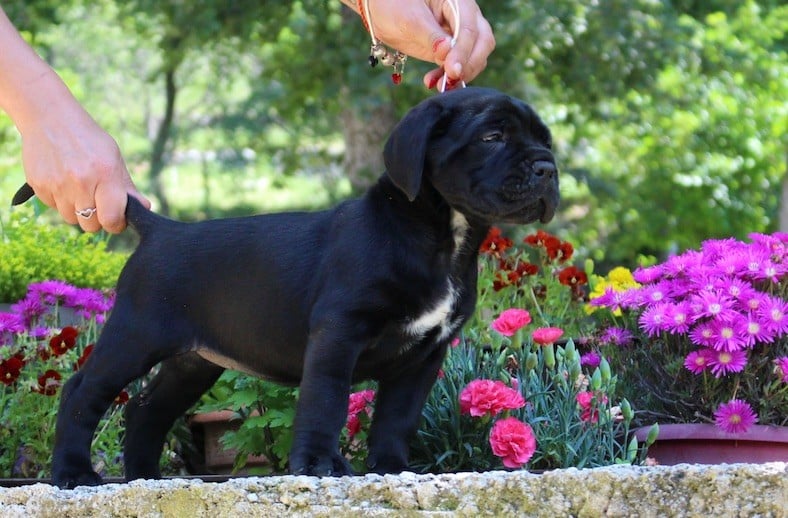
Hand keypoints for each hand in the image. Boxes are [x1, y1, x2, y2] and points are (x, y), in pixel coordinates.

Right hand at [19, 99, 149, 232]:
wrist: (50, 118)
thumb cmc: (89, 140)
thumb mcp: (114, 158)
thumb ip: (127, 187)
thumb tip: (144, 207)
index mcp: (105, 174)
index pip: (110, 219)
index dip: (115, 224)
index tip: (116, 219)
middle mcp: (81, 182)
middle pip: (91, 225)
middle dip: (97, 219)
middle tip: (98, 203)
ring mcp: (57, 185)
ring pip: (71, 219)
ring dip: (77, 210)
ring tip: (79, 189)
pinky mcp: (39, 186)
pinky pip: (53, 208)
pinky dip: (60, 201)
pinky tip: (63, 181)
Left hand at [356, 0, 494, 89]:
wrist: (381, 10)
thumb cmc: (394, 4)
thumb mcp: (409, 19)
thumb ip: (430, 36)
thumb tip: (448, 51)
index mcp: (458, 2)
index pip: (469, 28)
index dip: (463, 52)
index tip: (453, 70)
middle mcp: (465, 16)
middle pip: (482, 42)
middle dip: (469, 64)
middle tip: (450, 79)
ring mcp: (460, 34)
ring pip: (475, 57)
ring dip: (460, 74)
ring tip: (437, 85)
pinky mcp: (451, 50)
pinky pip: (459, 66)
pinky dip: (449, 77)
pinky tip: (434, 83)